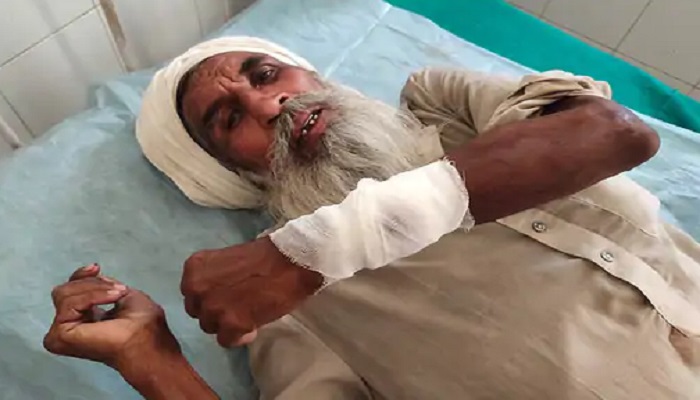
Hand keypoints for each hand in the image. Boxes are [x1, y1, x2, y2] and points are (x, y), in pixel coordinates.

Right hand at [44, 265, 180, 372]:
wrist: (145, 338)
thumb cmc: (141, 322)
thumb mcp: (120, 293)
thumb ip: (100, 286)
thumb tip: (91, 274)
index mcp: (83, 318)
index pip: (69, 290)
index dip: (80, 276)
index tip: (96, 267)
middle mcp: (69, 327)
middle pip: (64, 290)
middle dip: (91, 284)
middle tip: (116, 290)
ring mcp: (61, 333)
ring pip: (63, 294)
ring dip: (95, 289)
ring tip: (117, 296)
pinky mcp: (59, 335)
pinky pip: (67, 304)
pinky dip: (92, 297)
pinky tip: (110, 302)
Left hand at [181, 236, 323, 346]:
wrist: (291, 262)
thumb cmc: (265, 257)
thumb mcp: (228, 261)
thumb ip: (215, 278)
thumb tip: (216, 297)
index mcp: (195, 268)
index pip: (191, 293)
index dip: (209, 297)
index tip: (226, 296)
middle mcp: (196, 288)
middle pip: (198, 312)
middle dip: (216, 312)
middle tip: (238, 306)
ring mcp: (212, 307)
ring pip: (211, 327)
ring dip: (228, 324)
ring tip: (248, 314)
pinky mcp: (230, 323)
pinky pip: (226, 340)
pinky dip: (240, 336)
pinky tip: (254, 324)